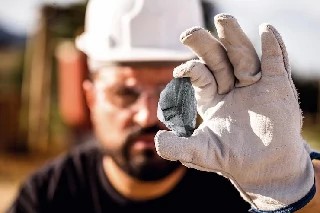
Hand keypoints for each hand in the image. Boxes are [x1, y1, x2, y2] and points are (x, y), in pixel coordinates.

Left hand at [155, 13, 314, 211]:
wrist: (265, 167)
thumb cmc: (232, 157)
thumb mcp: (202, 153)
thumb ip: (178, 148)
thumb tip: (157, 139)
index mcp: (211, 97)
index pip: (200, 76)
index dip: (191, 71)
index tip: (179, 71)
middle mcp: (230, 86)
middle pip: (217, 60)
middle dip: (204, 46)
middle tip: (188, 34)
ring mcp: (254, 84)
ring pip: (243, 56)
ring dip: (234, 38)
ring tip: (222, 19)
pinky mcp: (277, 85)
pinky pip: (276, 61)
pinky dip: (274, 46)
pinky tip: (267, 30)